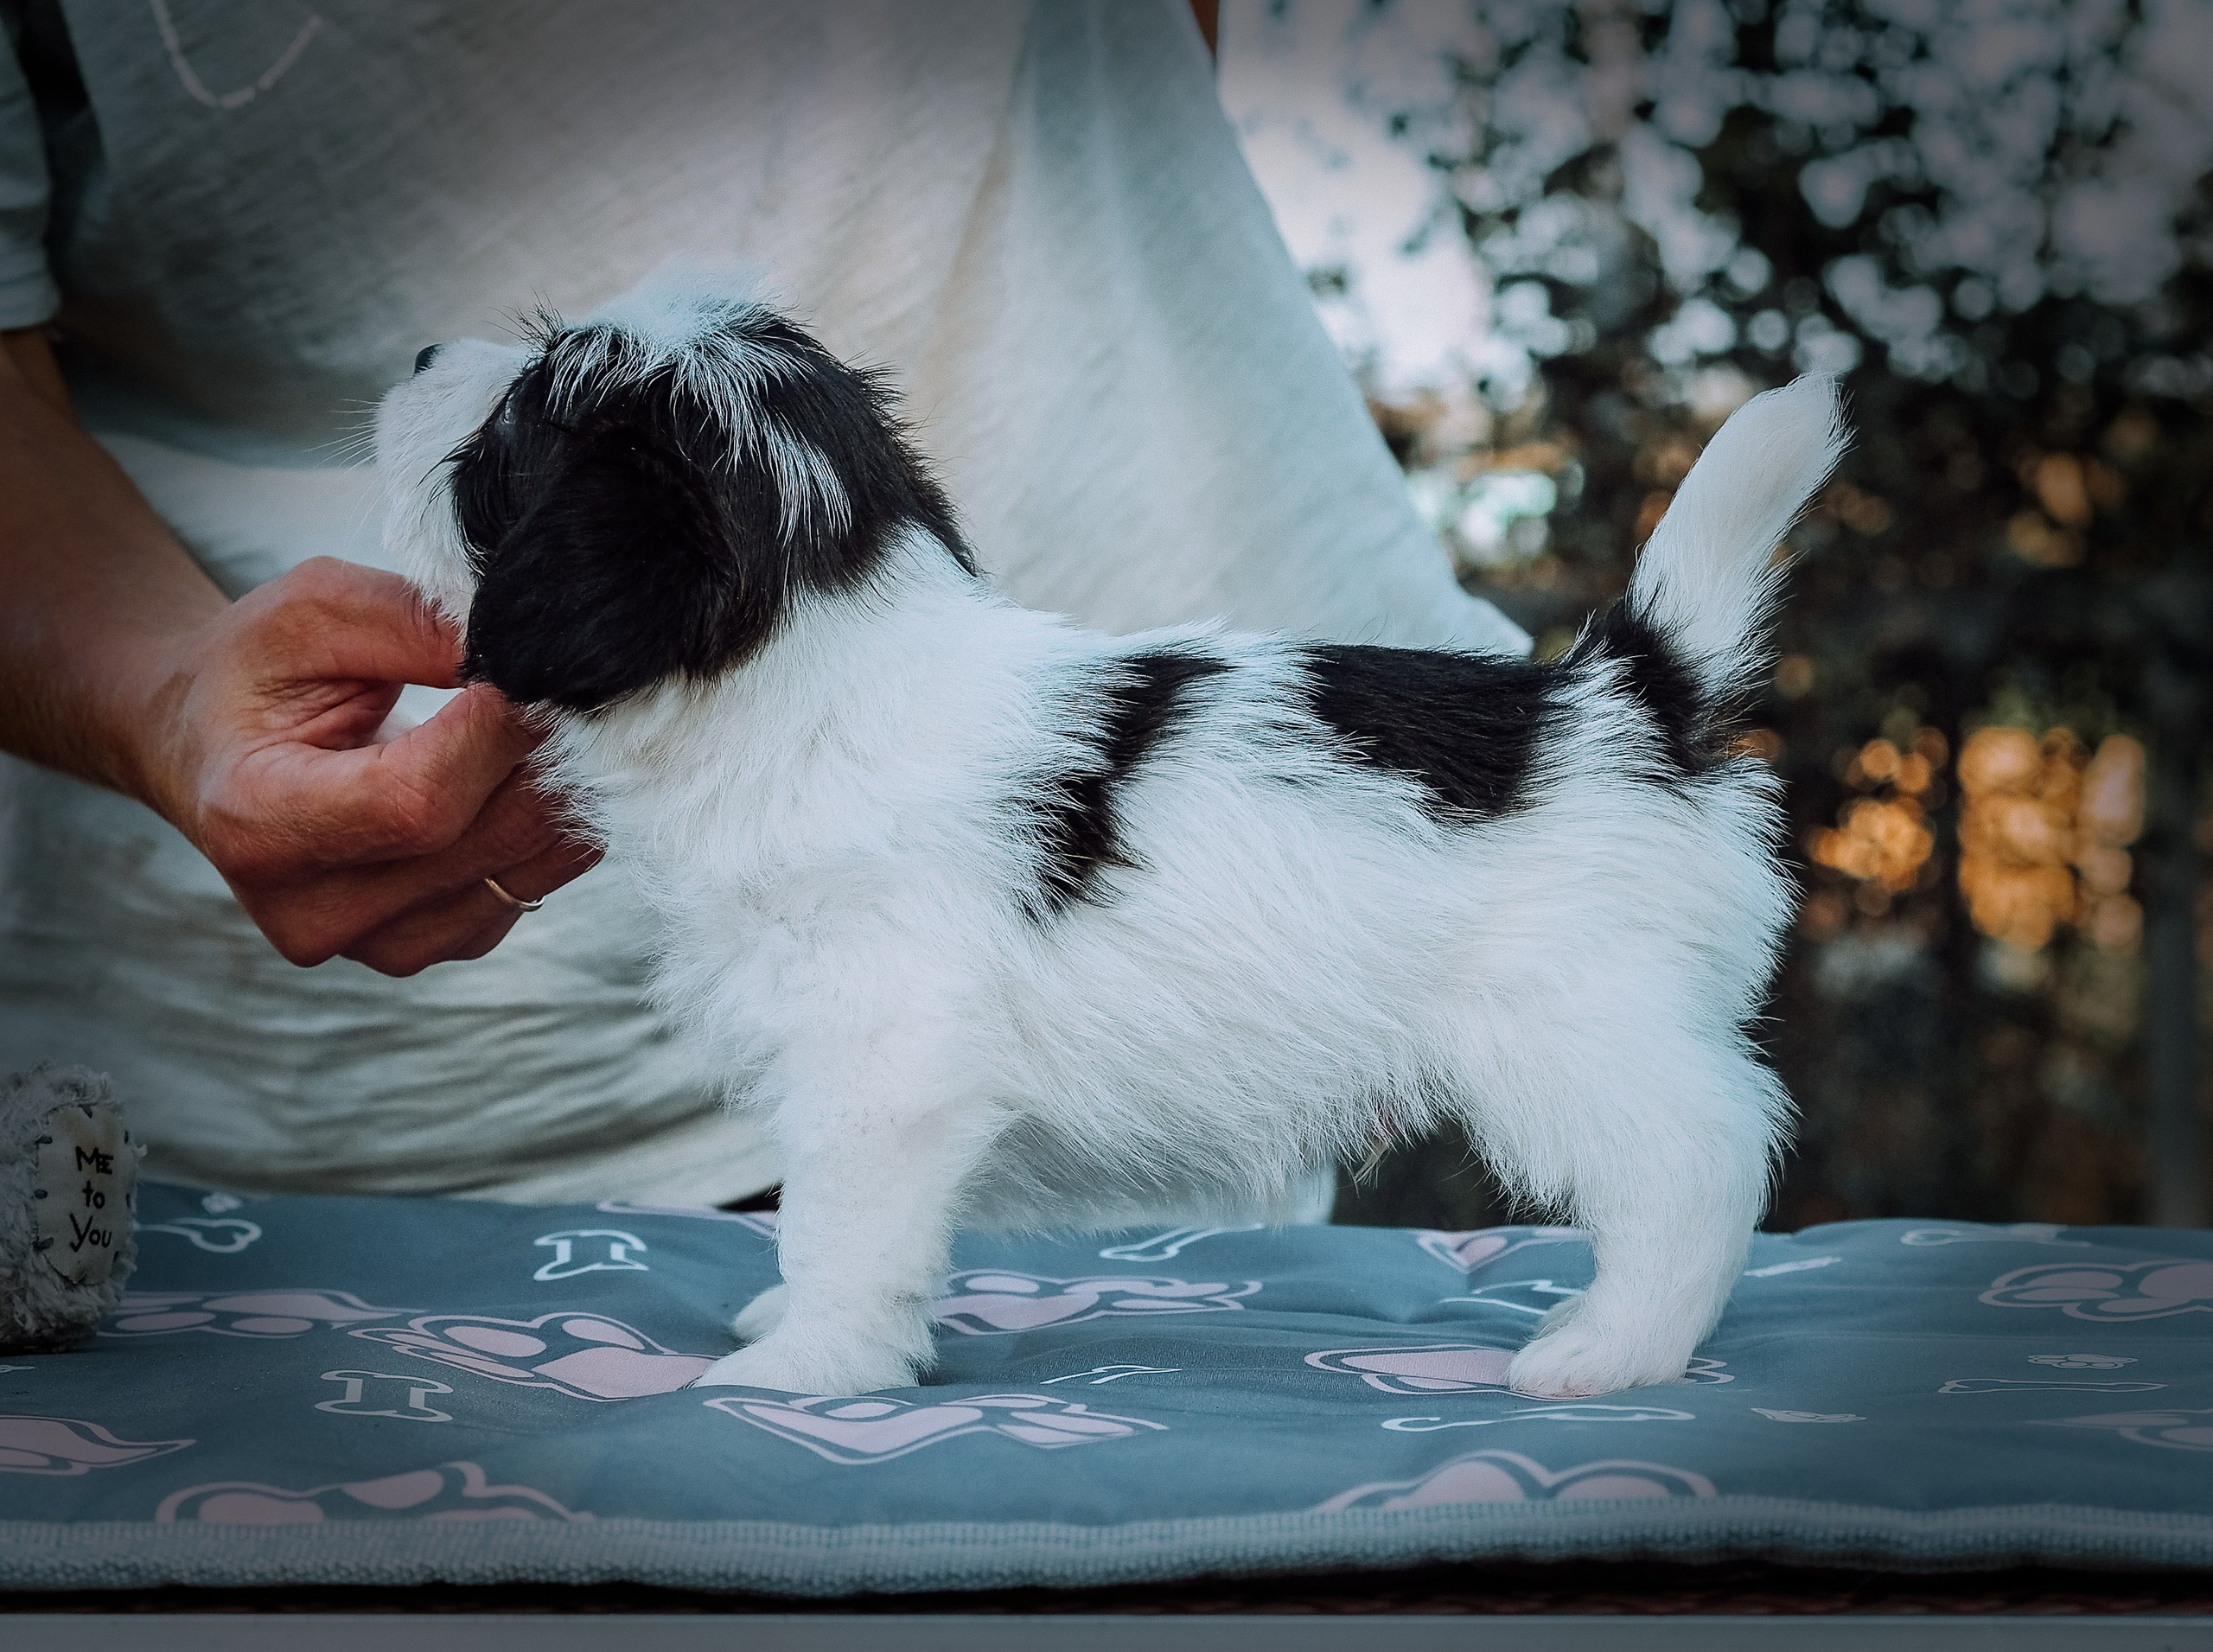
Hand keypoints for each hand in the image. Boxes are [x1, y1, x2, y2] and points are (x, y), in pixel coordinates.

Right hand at [142, 556, 599, 974]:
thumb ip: (413, 623)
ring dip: (554, 785)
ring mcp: (375, 943)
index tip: (517, 669)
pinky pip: (535, 886)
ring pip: (529, 867)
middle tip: (539, 684)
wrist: (218, 753)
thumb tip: (525, 654)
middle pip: (486, 837)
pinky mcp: (430, 946)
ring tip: (516, 725)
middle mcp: (311, 909)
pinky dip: (547, 823)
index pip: (417, 800)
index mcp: (256, 823)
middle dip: (537, 748)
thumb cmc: (259, 674)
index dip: (492, 732)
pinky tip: (503, 777)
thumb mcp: (311, 611)